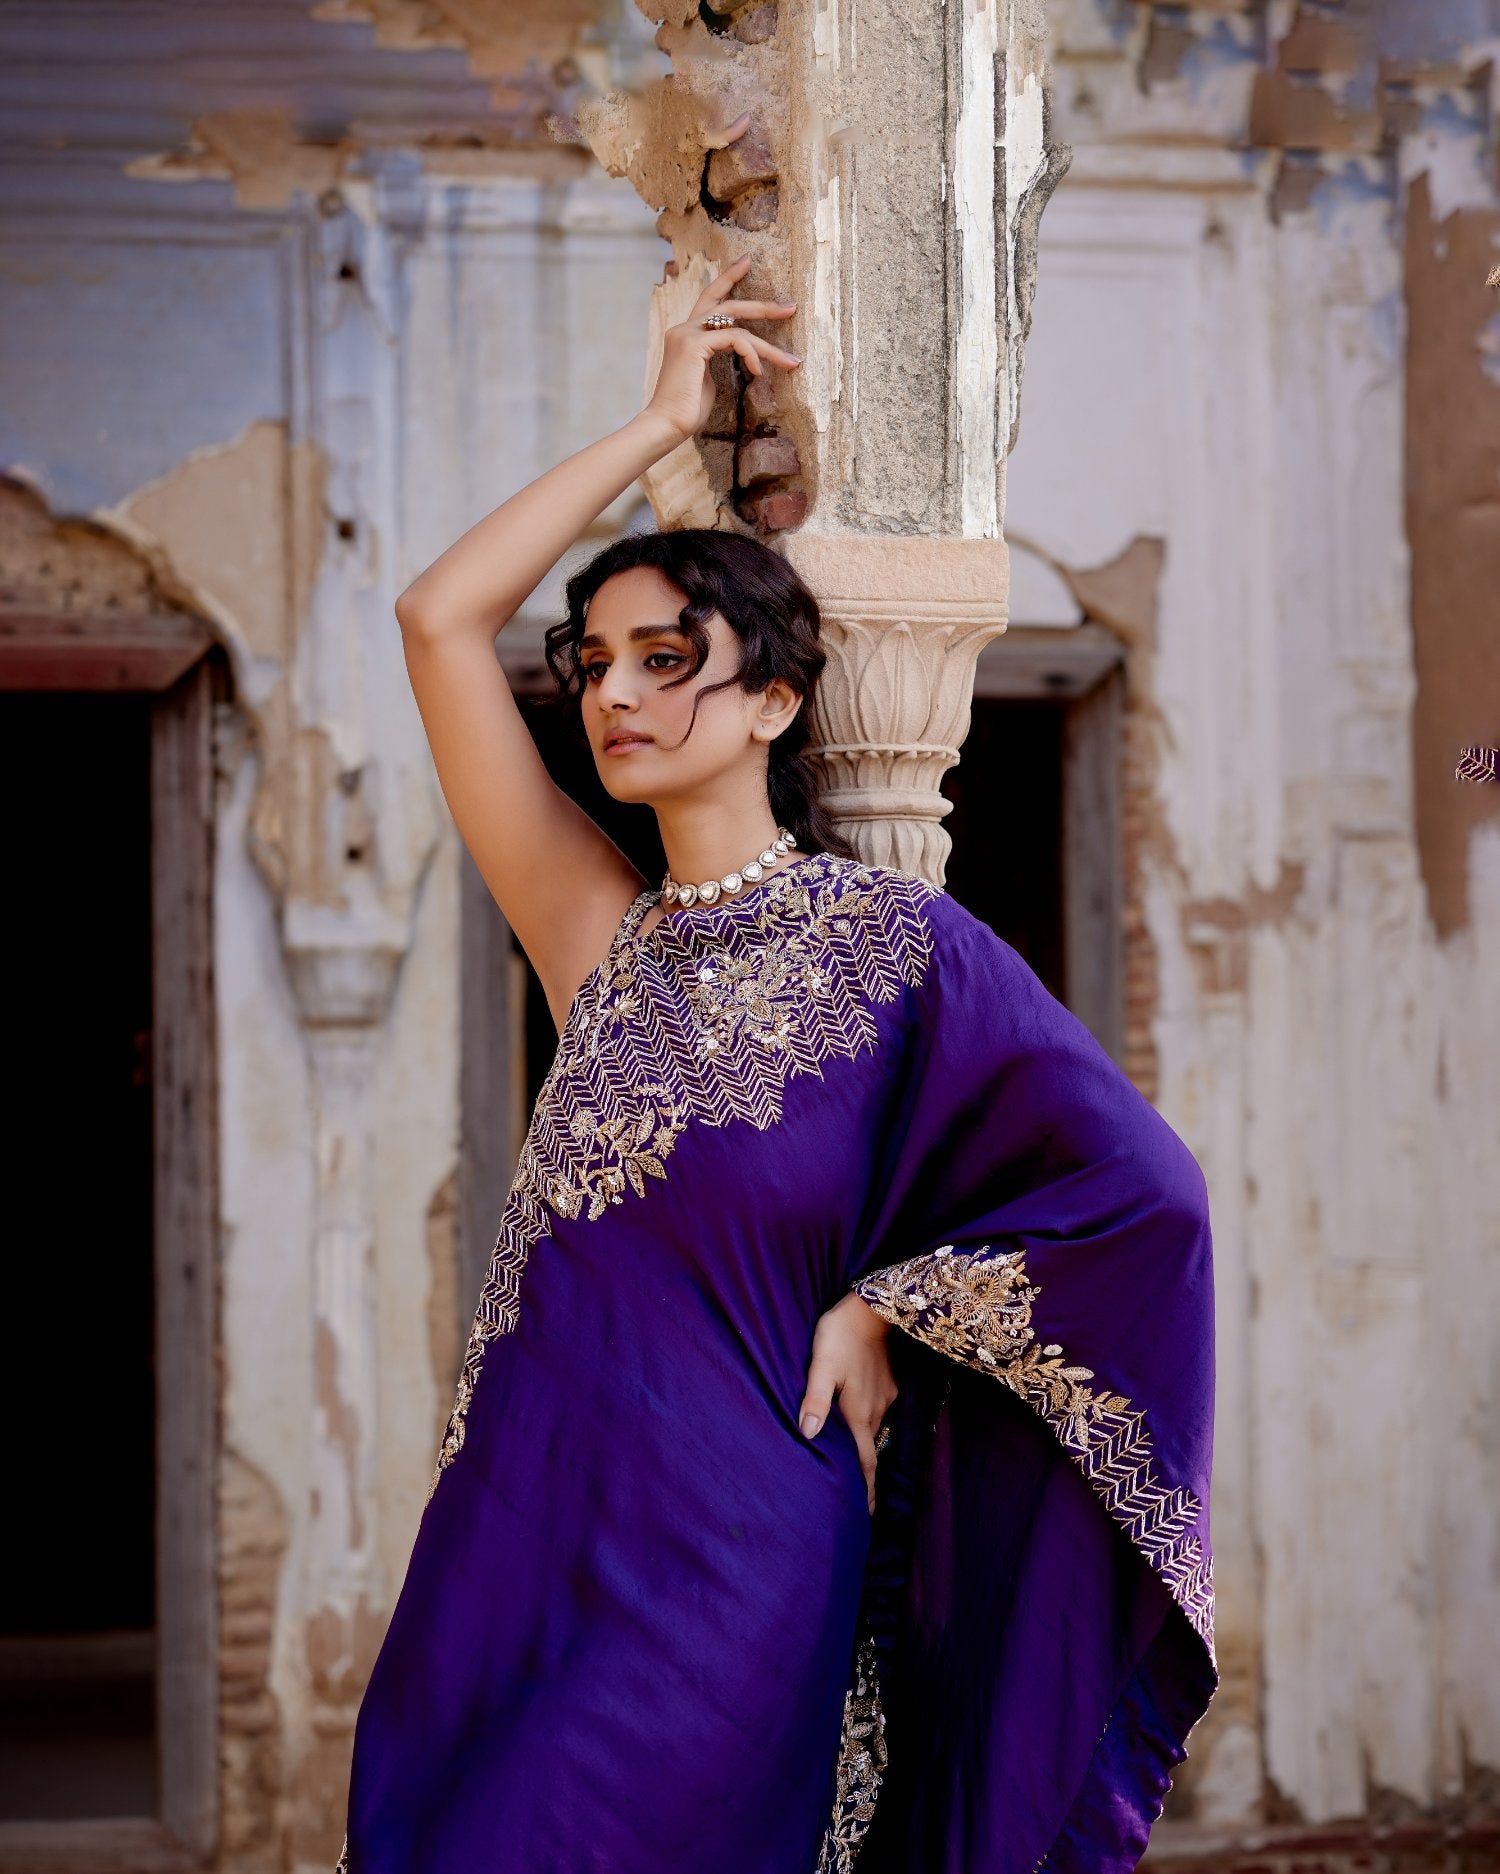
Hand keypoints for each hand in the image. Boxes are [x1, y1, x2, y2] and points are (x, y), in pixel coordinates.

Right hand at [643, 249, 800, 447]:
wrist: (666, 425)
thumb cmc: (686, 411)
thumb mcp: (707, 379)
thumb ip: (718, 360)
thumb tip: (740, 355)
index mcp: (687, 335)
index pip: (710, 299)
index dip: (728, 278)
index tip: (747, 262)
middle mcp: (685, 329)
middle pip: (728, 304)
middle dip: (762, 305)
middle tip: (791, 307)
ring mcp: (687, 334)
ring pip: (737, 324)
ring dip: (768, 344)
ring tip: (792, 360)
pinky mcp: (693, 345)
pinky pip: (734, 339)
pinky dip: (751, 353)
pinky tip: (758, 372)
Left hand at [798, 1292, 897, 1513]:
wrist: (869, 1309)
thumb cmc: (839, 1336)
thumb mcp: (821, 1367)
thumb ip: (814, 1401)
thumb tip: (808, 1435)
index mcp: (858, 1414)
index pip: (865, 1462)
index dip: (866, 1490)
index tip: (867, 1515)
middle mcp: (875, 1411)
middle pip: (870, 1451)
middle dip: (866, 1476)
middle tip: (862, 1501)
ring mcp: (884, 1397)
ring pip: (873, 1431)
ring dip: (865, 1449)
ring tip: (857, 1465)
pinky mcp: (887, 1384)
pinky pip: (877, 1412)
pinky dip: (868, 1424)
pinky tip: (858, 1421)